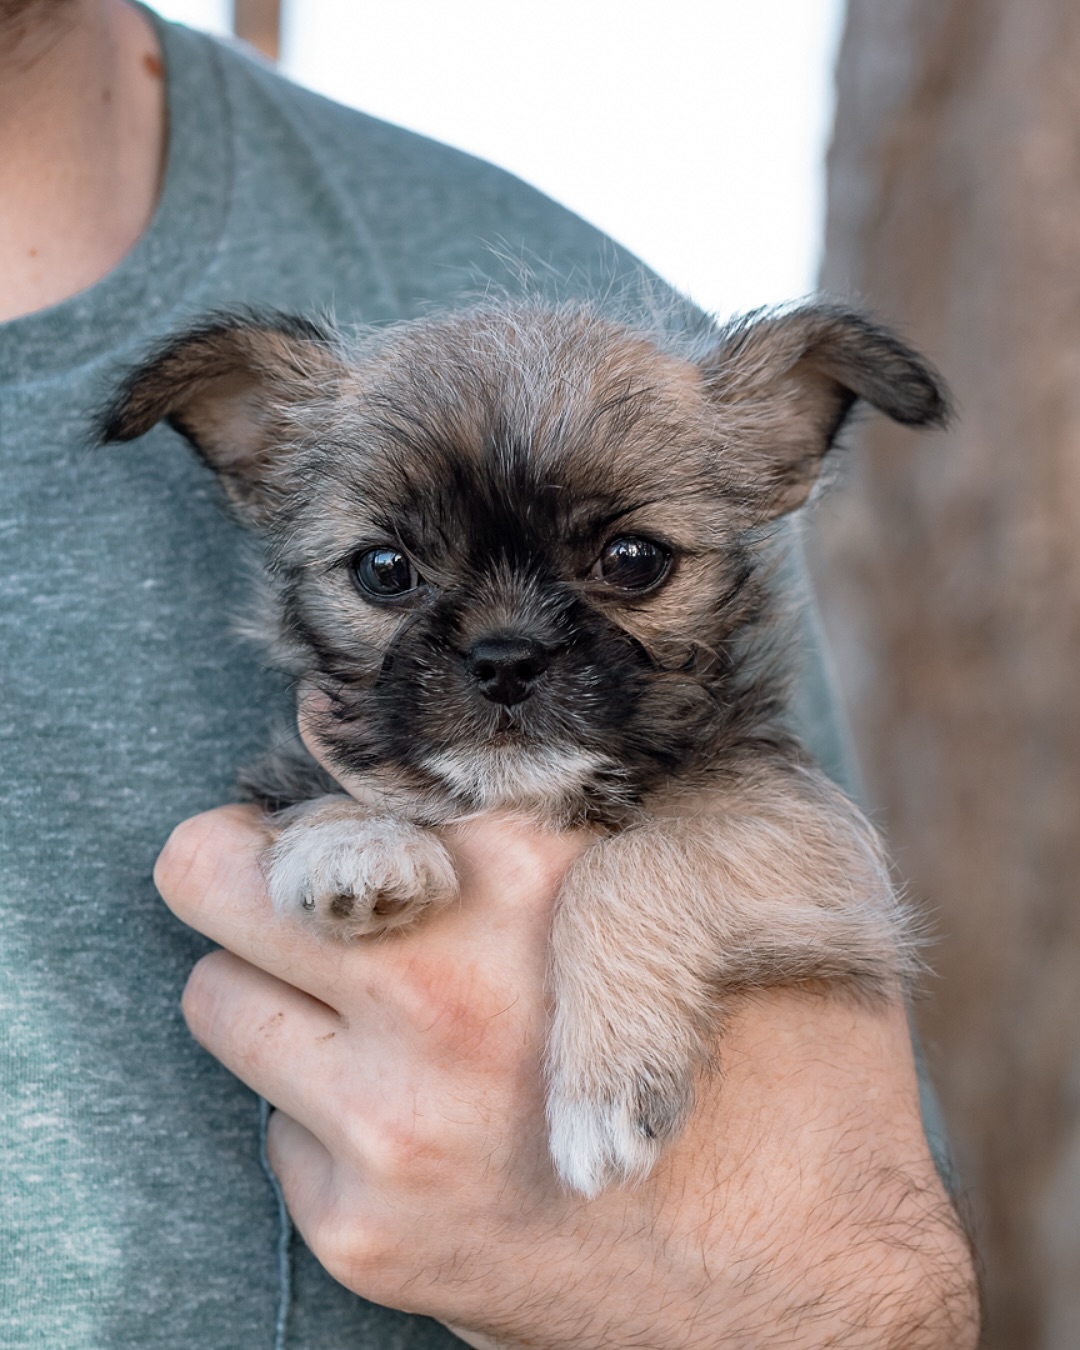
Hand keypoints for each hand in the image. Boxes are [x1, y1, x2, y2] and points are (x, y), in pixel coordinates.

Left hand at [158, 806, 977, 1348]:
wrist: (816, 1293)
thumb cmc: (797, 1059)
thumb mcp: (744, 862)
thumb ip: (612, 779)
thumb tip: (485, 712)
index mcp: (529, 875)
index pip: (331, 780)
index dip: (344, 782)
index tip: (358, 808)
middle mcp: (436, 995)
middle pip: (214, 872)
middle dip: (256, 865)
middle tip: (313, 885)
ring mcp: (388, 1126)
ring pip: (218, 995)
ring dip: (278, 987)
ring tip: (376, 1005)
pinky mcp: (366, 1235)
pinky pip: (272, 1124)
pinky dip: (326, 1105)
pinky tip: (430, 1114)